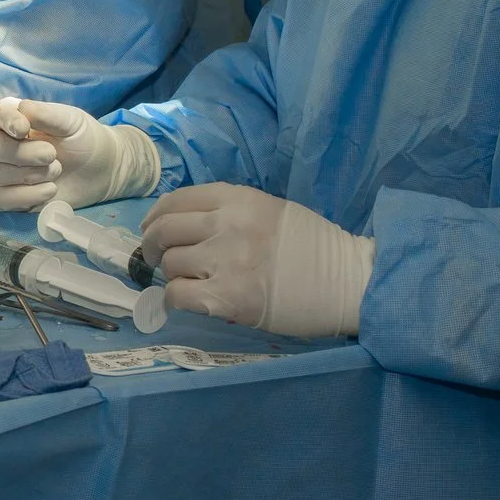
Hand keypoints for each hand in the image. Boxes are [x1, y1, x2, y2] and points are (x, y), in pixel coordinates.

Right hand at [0, 96, 160, 210]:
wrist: (101, 170)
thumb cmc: (83, 139)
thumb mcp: (71, 120)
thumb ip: (46, 114)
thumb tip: (22, 109)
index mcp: (12, 118)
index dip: (6, 121)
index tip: (24, 129)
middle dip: (19, 153)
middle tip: (51, 155)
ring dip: (30, 174)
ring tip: (57, 170)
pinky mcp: (7, 197)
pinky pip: (0, 199)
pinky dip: (26, 196)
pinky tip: (50, 189)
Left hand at [138, 183, 372, 337]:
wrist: (347, 282)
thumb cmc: (312, 248)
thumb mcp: (269, 210)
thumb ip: (226, 211)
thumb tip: (180, 224)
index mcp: (238, 199)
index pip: (175, 200)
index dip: (155, 217)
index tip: (151, 229)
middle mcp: (227, 224)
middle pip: (163, 230)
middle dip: (151, 245)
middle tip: (155, 259)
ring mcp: (225, 260)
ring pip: (170, 264)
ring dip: (173, 274)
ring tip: (191, 281)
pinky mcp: (226, 297)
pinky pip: (177, 294)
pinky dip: (177, 299)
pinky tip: (192, 300)